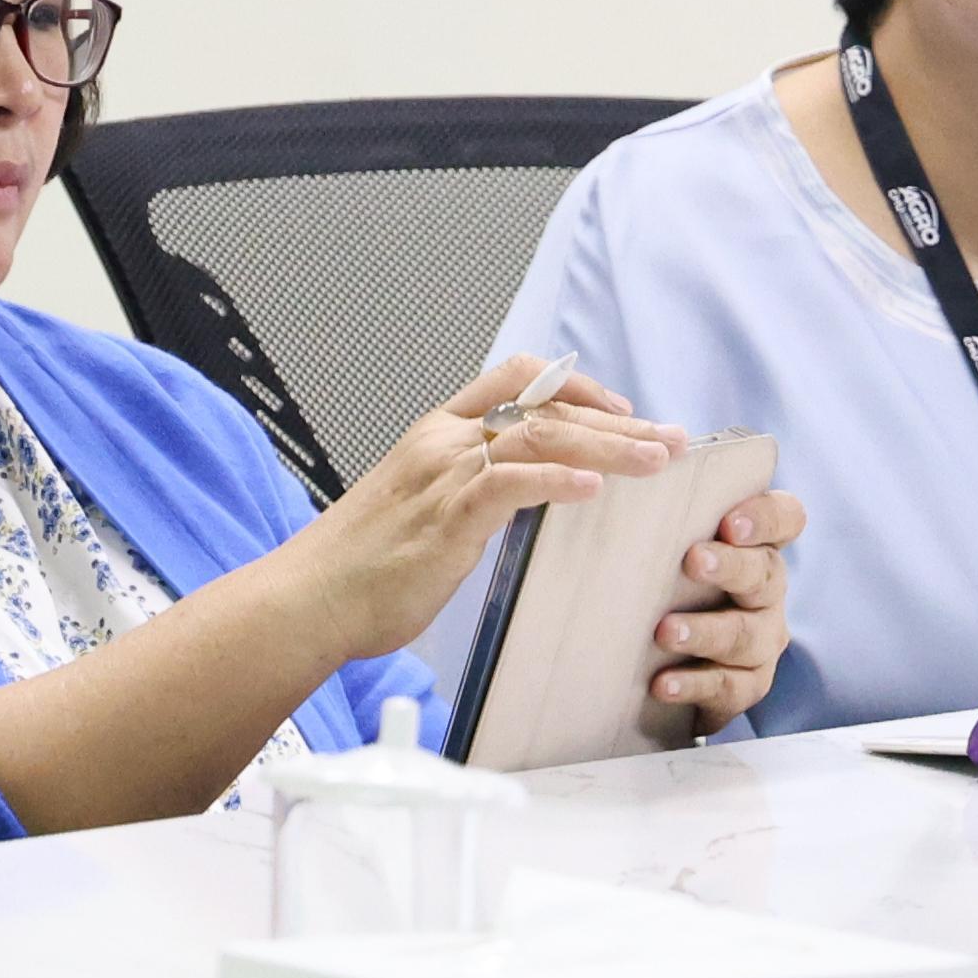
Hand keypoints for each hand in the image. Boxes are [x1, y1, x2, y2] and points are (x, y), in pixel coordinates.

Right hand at [289, 355, 672, 652]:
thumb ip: (466, 493)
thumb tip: (518, 499)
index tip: (621, 410)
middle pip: (544, 408)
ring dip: (606, 448)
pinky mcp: (444, 516)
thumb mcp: (419, 509)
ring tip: (655, 460)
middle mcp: (442, 442)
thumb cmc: (361, 568)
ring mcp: (442, 476)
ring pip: (537, 437)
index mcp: (436, 434)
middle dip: (616, 422)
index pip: (515, 379)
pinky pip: (508, 484)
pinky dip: (554, 480)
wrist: (307, 598)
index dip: (575, 385)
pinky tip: (591, 488)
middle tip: (670, 438)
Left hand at [648, 481, 805, 722]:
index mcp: (757, 545)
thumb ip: (657, 517)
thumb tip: (616, 478)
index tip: (729, 522)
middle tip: (693, 560)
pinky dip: (695, 684)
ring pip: (746, 634)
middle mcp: (767, 590)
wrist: (660, 660)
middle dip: (730, 566)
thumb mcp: (664, 547)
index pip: (784, 517)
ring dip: (706, 631)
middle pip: (764, 572)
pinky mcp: (746, 685)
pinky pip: (729, 686)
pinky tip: (663, 683)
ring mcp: (762, 639)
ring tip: (665, 631)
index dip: (765, 517)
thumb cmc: (664, 582)